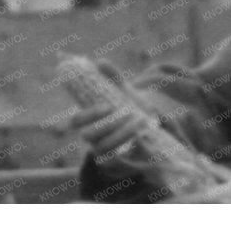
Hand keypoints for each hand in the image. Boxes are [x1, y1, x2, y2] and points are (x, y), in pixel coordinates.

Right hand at [67, 61, 186, 167]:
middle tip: (129, 114)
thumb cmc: (133, 113)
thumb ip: (113, 78)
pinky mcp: (116, 168)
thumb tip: (100, 61)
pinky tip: (142, 143)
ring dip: (121, 136)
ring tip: (140, 125)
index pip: (77, 121)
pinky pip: (118, 165)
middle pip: (88, 136)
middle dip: (109, 125)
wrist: (153, 139)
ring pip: (103, 149)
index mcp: (89, 123)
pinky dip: (129, 152)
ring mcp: (103, 156)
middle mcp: (92, 140)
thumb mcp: (125, 95)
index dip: (90, 114)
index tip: (108, 106)